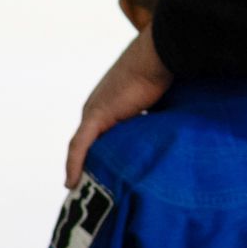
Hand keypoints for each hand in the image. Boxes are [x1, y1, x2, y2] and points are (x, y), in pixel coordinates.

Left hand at [66, 31, 172, 187]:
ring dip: (84, 168)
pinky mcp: (96, 116)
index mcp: (111, 105)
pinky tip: (72, 182)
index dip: (102, 155)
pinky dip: (75, 164)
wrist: (160, 56)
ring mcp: (95, 112)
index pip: (102, 135)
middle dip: (92, 166)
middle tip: (93, 190)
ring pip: (84, 147)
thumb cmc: (166, 73)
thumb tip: (174, 136)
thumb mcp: (161, 102)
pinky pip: (80, 146)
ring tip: (82, 189)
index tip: (107, 175)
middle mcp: (98, 108)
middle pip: (91, 144)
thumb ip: (158, 119)